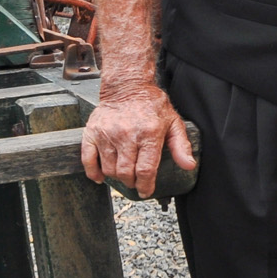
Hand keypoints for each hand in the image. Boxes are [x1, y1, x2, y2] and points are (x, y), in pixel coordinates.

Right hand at [79, 86, 196, 197]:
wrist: (127, 86)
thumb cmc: (151, 105)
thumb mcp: (173, 123)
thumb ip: (180, 145)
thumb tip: (188, 165)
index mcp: (149, 134)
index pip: (145, 170)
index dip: (146, 186)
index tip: (146, 191)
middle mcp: (127, 135)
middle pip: (126, 173)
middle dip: (132, 182)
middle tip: (135, 181)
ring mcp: (107, 134)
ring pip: (109, 169)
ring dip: (116, 177)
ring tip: (123, 173)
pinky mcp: (92, 132)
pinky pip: (88, 159)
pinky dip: (93, 172)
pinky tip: (100, 176)